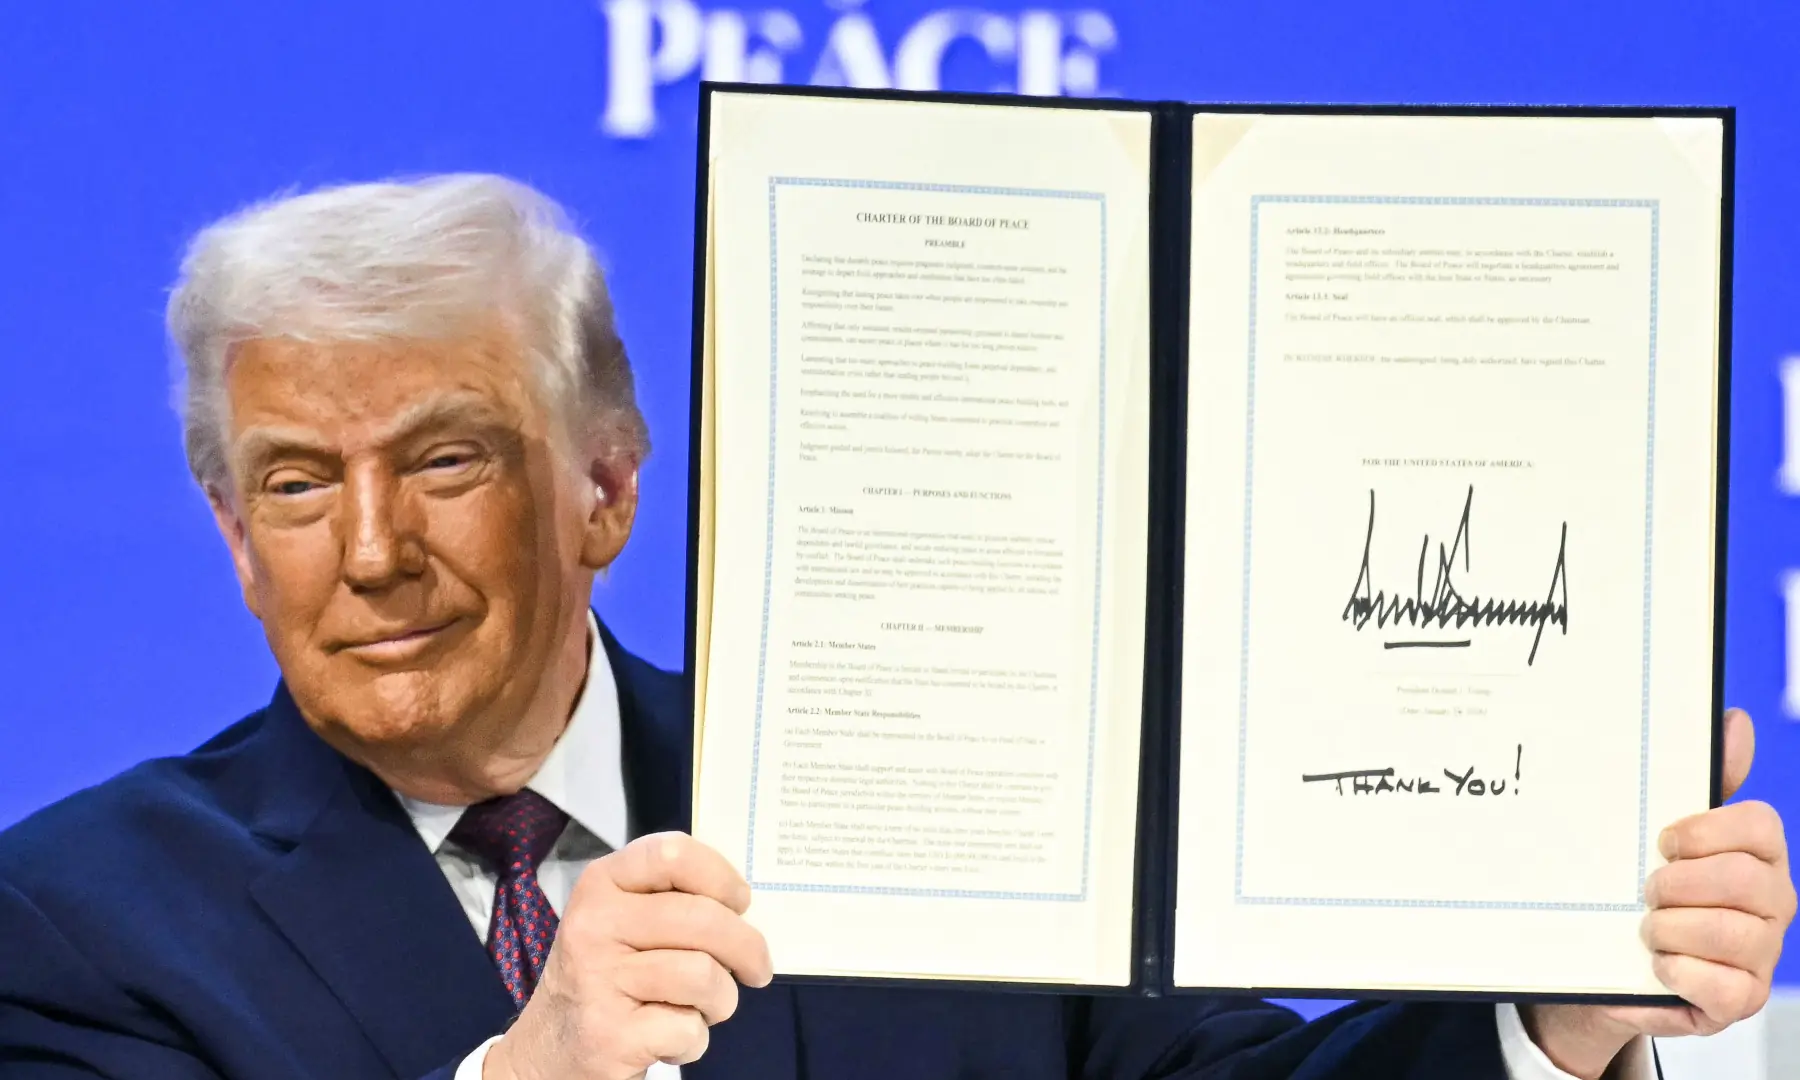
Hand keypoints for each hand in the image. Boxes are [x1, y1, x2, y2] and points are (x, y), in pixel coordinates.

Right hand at [484, 832, 773, 1079]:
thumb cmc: (606, 976)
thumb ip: (673, 900)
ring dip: (721, 1000)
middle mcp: (593, 925)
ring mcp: (597, 980)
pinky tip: (668, 1039)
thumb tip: (742, 904)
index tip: (740, 904)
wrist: (549, 1050)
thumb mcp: (624, 921)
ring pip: (704, 975)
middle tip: (756, 969)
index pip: (674, 854)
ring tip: (699, 1007)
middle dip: (748, 948)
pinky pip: (687, 1028)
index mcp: (602, 884)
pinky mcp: (608, 1035)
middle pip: (704, 919)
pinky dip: (693, 1041)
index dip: (722, 877)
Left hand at [1523, 709, 1796, 1078]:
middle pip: (1741, 878)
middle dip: (1678, 883)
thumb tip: (1735, 722)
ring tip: (1647, 929)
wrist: (1610, 960)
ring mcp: (1762, 953)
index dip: (1705, 831)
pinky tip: (1659, 964)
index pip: (1760, 826)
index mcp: (1759, 854)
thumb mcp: (1665, 835)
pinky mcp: (1741, 999)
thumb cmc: (1647, 888)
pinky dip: (1679, 971)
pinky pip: (1723, 986)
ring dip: (1670, 929)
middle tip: (1647, 891)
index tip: (1663, 841)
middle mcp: (1773, 902)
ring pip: (1729, 932)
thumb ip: (1702, 782)